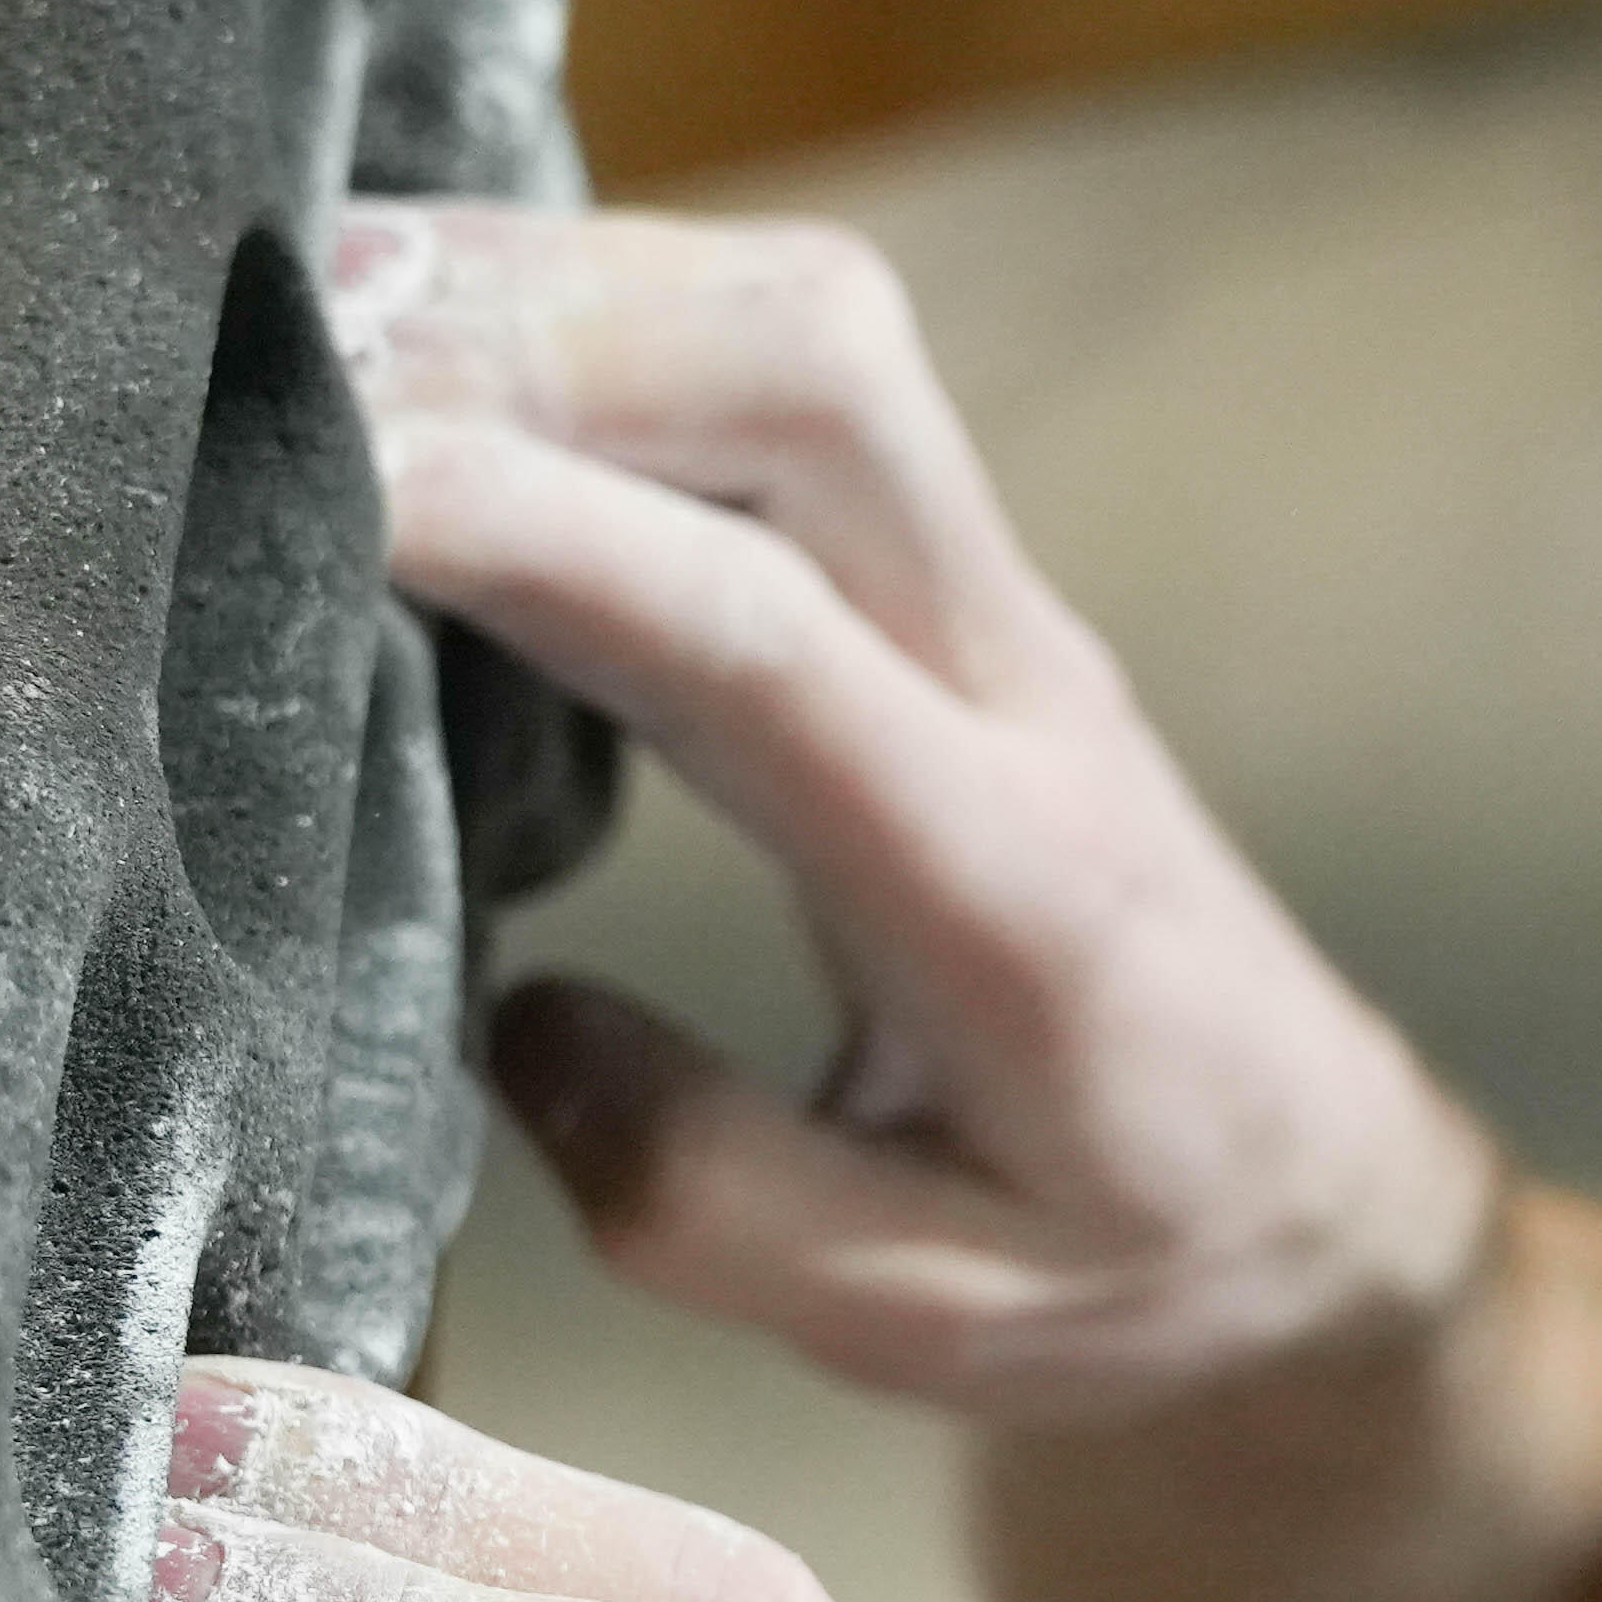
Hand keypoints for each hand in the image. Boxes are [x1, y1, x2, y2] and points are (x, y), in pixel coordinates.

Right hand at [336, 203, 1493, 1426]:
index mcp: (1003, 876)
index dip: (541, 531)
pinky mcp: (932, 561)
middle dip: (536, 324)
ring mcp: (983, 591)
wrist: (1318, 1180)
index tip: (330, 477)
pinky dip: (592, 315)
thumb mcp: (921, 1315)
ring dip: (553, 286)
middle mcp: (1008, 672)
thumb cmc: (1131, 1253)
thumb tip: (502, 1022)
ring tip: (318, 340)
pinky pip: (770, 357)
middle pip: (810, 370)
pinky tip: (438, 365)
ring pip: (794, 321)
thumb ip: (701, 1192)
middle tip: (283, 375)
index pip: (762, 635)